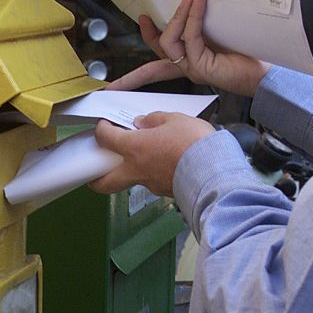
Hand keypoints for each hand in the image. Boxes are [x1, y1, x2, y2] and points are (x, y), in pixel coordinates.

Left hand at [89, 112, 214, 196]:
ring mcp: (151, 184)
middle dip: (95, 179)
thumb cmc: (195, 144)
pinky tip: (165, 163)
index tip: (103, 126)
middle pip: (105, 182)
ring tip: (143, 157)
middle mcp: (137, 170)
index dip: (101, 130)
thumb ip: (155, 120)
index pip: (105, 139)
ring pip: (132, 181)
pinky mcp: (167, 192)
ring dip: (131, 171)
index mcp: (134, 148)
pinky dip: (154, 173)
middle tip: (95, 171)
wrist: (217, 171)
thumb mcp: (175, 120)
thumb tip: (142, 122)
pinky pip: (154, 181)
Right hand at [106, 0, 269, 96]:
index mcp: (193, 59)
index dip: (143, 56)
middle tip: (143, 17)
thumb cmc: (257, 48)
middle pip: (158, 50)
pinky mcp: (201, 66)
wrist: (275, 71)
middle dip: (147, 35)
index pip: (159, 62)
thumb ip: (213, 12)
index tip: (132, 42)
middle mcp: (189, 65)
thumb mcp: (227, 26)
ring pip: (169, 41)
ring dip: (178, 15)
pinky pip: (189, 37)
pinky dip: (192, 16)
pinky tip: (198, 0)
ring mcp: (193, 67)